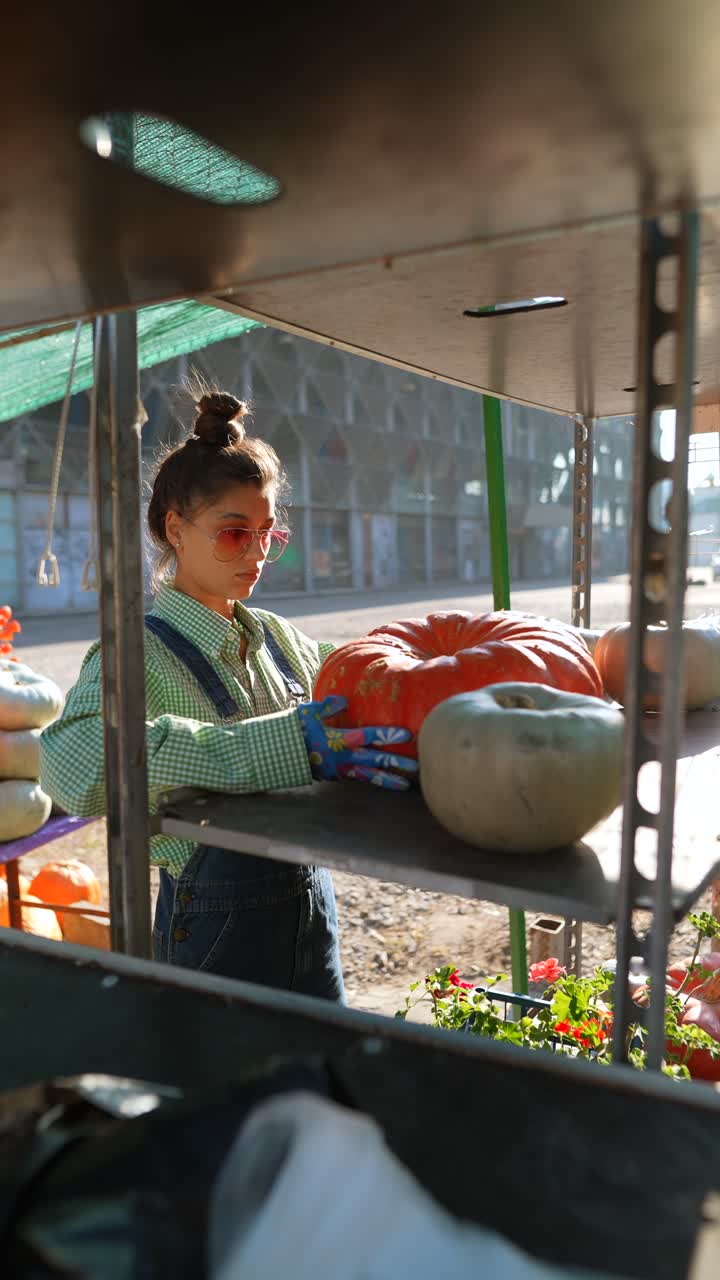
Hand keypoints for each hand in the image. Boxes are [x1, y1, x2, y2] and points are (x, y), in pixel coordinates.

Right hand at [297, 696, 417, 790]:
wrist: (279, 756)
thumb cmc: (294, 730)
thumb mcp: (308, 712)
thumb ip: (327, 706)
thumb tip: (344, 700)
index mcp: (338, 740)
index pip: (367, 737)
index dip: (386, 735)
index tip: (406, 735)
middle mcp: (343, 757)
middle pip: (375, 761)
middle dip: (396, 763)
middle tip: (418, 765)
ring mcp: (341, 769)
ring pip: (370, 777)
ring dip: (390, 781)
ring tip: (408, 786)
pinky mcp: (339, 776)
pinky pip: (361, 779)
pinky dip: (376, 782)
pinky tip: (391, 784)